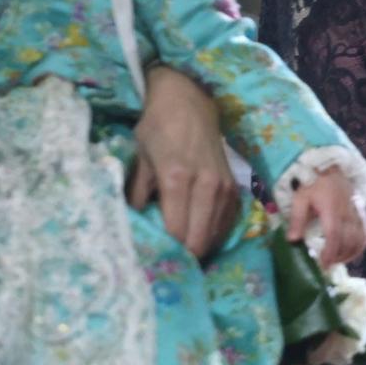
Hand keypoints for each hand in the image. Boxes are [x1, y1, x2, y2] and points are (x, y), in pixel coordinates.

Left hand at [132, 66, 241, 258]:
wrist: (189, 99)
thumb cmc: (158, 127)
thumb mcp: (140, 158)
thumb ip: (138, 195)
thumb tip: (132, 227)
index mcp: (177, 178)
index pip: (176, 232)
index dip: (165, 253)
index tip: (151, 262)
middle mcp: (205, 186)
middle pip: (198, 240)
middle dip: (182, 258)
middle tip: (165, 265)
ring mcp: (223, 187)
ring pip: (214, 235)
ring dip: (197, 249)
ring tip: (179, 257)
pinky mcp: (233, 187)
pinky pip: (225, 224)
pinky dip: (211, 235)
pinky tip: (196, 239)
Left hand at [287, 168, 365, 266]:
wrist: (329, 167)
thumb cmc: (312, 184)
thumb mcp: (300, 199)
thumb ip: (297, 219)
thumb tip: (293, 240)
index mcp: (331, 210)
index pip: (334, 236)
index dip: (330, 253)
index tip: (323, 265)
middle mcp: (347, 213)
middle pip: (348, 241)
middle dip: (338, 257)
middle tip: (327, 265)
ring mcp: (356, 213)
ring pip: (359, 239)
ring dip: (350, 253)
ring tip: (338, 260)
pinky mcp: (360, 212)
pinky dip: (361, 244)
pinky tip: (353, 251)